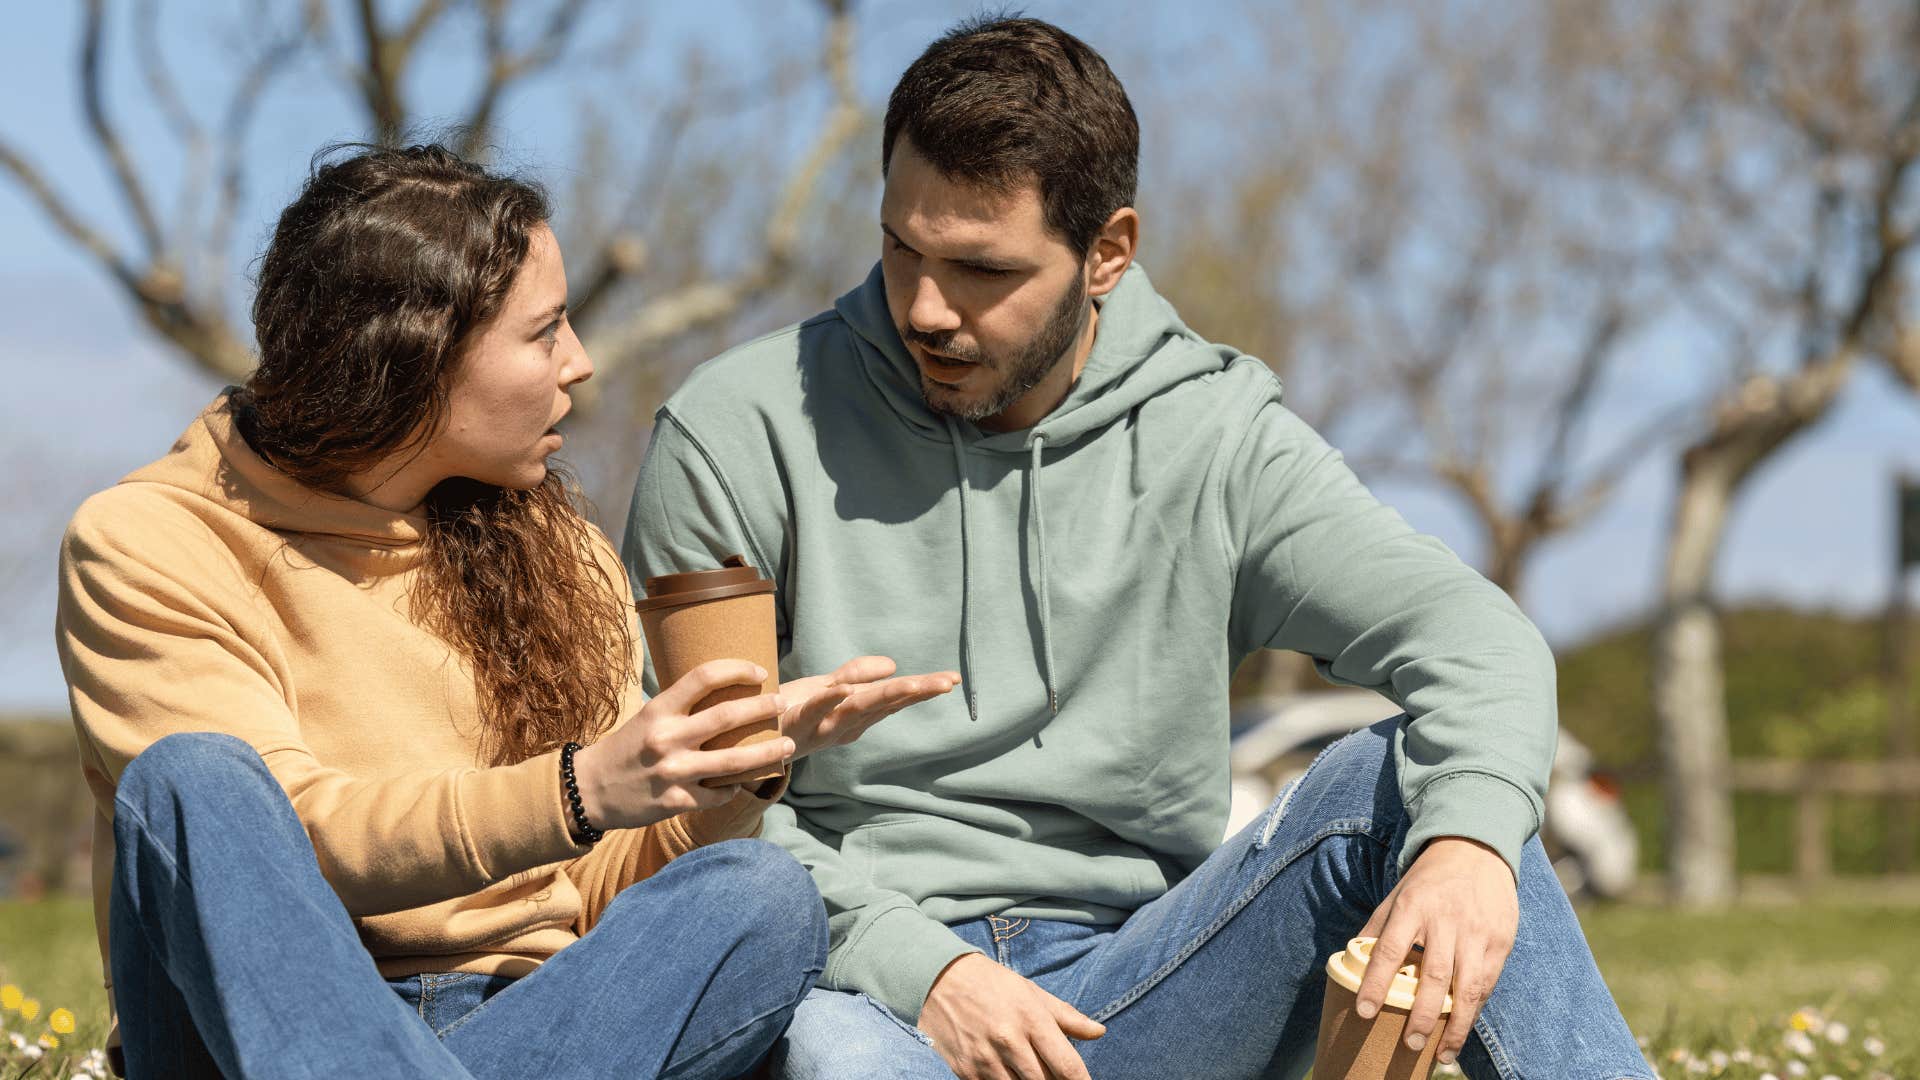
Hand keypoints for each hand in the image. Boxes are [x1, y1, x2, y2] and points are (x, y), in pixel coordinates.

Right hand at [572, 659, 792, 830]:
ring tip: (789, 746)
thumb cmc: (625, 749)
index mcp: (659, 710)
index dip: (737, 669)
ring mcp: (672, 772)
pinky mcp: (675, 802)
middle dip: (763, 708)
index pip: (703, 677)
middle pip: (727, 716)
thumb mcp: (648, 717)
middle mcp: (667, 738)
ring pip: (734, 761)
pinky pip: (717, 794)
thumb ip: (682, 709)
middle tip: (783, 704)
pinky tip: (744, 783)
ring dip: (768, 753)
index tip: (760, 671)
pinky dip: (734, 788)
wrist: (588, 790)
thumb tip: (728, 695)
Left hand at [778, 656, 958, 759]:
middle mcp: (841, 726)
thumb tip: (893, 665)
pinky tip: (845, 689)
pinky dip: (828, 701)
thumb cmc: (785, 712)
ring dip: (884, 695)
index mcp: (853, 717)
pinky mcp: (789, 724)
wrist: (739, 742)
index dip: (922, 689)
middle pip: (884, 704)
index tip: (953, 678)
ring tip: (912, 682)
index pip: (894, 699)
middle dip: (915, 692)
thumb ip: (856, 675)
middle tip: (945, 682)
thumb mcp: (824, 689)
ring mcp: (817, 727)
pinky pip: (811, 712)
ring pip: (856, 709)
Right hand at [918, 953, 1104, 1079]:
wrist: (938, 978)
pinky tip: (1007, 1073)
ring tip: (1029, 1071)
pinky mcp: (965, 1071)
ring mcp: (985, 1059)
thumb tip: (1099, 1032)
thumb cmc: (990, 983)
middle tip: (1055, 1076)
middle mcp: (1009, 1040)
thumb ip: (1066, 1016)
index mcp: (1031, 1018)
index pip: (1067, 1066)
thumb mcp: (1030, 991)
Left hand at [1356, 836, 1517, 1065]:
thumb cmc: (1428, 880)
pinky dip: (1474, 1011)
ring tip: (1441, 1054)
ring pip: (1466, 988)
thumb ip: (1377, 928)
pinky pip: (1486, 983)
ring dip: (1454, 1026)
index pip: (1389, 951)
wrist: (1476, 850)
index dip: (1375, 983)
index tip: (1364, 1012)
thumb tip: (1351, 960)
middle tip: (1409, 1044)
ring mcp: (1476, 933)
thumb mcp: (1397, 895)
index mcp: (1412, 908)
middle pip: (1433, 977)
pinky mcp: (1500, 941)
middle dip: (1421, 1016)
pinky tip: (1462, 1030)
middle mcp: (1445, 921)